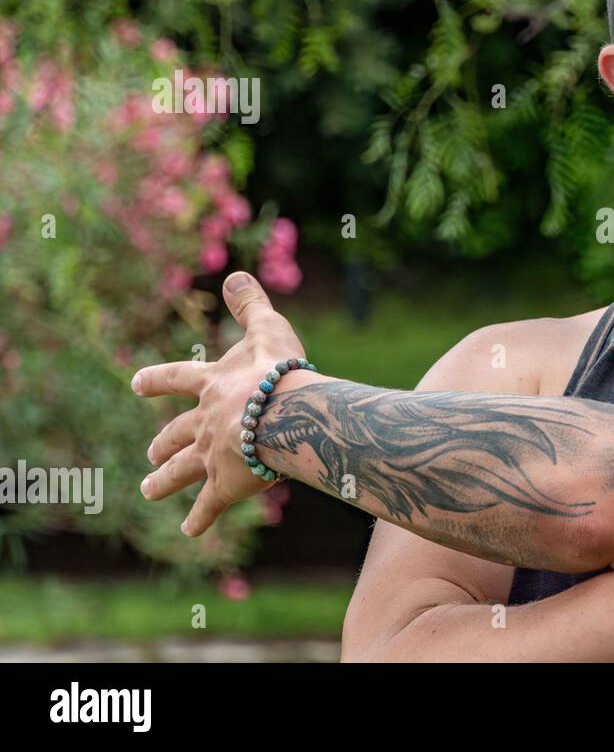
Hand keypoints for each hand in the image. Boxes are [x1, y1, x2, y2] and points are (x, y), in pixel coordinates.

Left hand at [134, 271, 310, 535]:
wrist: (286, 414)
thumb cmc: (280, 370)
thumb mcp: (267, 328)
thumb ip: (250, 304)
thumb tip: (235, 275)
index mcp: (211, 385)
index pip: (177, 379)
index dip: (156, 381)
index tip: (135, 384)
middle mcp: (203, 422)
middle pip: (175, 434)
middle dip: (161, 444)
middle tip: (149, 454)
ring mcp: (211, 455)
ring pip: (181, 471)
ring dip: (164, 481)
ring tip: (149, 490)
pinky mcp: (227, 484)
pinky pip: (210, 504)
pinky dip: (200, 517)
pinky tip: (190, 531)